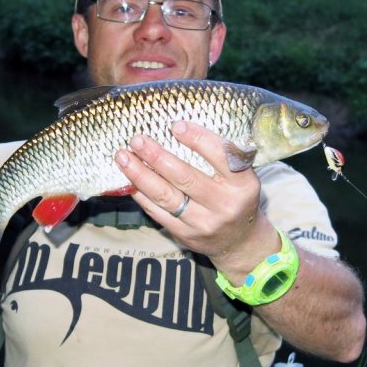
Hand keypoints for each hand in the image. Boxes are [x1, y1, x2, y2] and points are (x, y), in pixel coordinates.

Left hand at [114, 121, 279, 277]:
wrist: (239, 240)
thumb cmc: (236, 197)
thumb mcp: (241, 176)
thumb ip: (220, 156)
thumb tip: (180, 128)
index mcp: (242, 183)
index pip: (220, 156)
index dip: (197, 139)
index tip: (175, 126)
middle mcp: (224, 204)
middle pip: (185, 177)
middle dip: (157, 156)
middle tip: (137, 140)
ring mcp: (203, 222)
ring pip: (166, 196)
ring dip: (140, 175)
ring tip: (124, 157)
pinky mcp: (185, 235)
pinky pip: (158, 212)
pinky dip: (141, 194)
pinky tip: (129, 180)